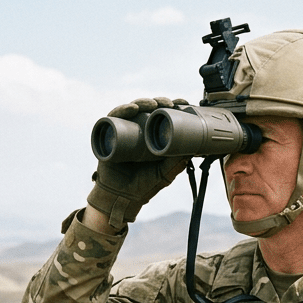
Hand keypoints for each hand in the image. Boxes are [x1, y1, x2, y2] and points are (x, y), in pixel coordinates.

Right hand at [86, 97, 189, 229]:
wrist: (121, 200)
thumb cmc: (143, 187)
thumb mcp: (165, 174)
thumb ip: (177, 163)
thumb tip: (195, 150)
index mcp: (152, 137)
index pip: (161, 116)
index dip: (171, 107)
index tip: (183, 102)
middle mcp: (137, 131)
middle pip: (147, 110)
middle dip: (158, 102)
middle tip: (168, 103)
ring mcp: (122, 132)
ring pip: (132, 110)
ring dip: (143, 102)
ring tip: (152, 103)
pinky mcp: (108, 136)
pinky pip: (113, 119)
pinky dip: (122, 110)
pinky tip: (132, 108)